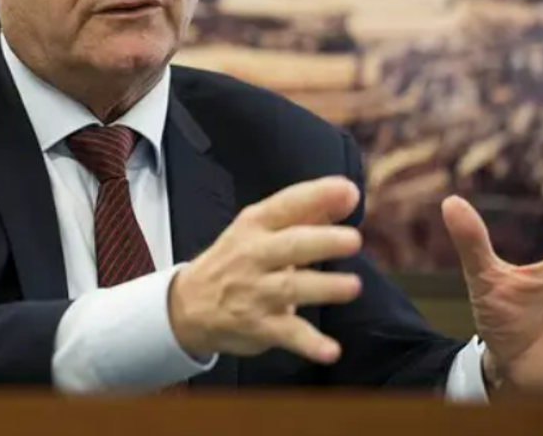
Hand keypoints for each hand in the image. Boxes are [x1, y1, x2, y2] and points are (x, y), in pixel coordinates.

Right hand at [168, 176, 363, 363]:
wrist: (188, 305)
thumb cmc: (234, 261)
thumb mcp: (259, 230)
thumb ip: (304, 214)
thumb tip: (347, 196)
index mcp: (255, 224)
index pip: (287, 204)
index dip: (318, 195)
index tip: (349, 192)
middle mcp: (254, 255)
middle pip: (292, 246)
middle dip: (323, 242)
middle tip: (354, 240)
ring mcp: (255, 292)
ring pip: (291, 288)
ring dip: (324, 287)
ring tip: (352, 286)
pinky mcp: (259, 327)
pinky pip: (287, 335)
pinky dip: (309, 344)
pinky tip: (331, 350)